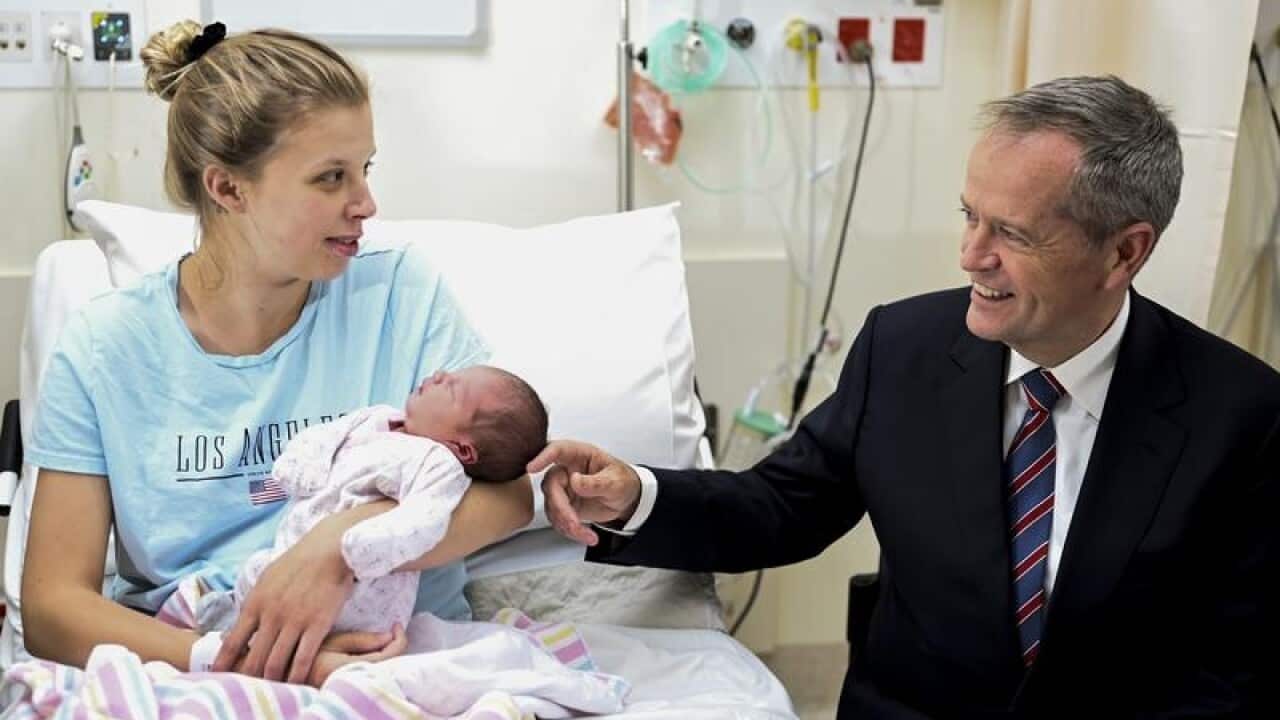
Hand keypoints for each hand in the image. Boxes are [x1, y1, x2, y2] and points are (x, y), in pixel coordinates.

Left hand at [214, 513, 355, 682]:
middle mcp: (271, 615)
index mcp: (255, 602)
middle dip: (249, 678)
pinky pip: (302, 659)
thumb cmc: (300, 561)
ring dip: (272, 681)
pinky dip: (296, 676)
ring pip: (275, 663)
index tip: (219, 676)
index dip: (224, 663)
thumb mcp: (268, 578)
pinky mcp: (317, 625)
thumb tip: (243, 623)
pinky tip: (296, 685)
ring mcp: (294, 621)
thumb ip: (255, 603)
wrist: (331, 548)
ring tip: (273, 689)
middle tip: (250, 688)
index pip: (232, 641)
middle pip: (253, 658)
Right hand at [307, 624, 407, 687]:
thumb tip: (389, 637)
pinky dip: (383, 665)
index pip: (387, 656)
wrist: (291, 676)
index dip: (399, 639)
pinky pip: (377, 678)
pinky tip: (378, 655)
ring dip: (390, 657)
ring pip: (385, 674)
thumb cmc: (309, 656)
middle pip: (391, 667)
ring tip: (386, 642)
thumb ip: (361, 640)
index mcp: (349, 668)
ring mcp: (356, 690)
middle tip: (394, 632)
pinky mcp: (354, 692)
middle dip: (396, 648)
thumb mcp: (333, 641)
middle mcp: (355, 683)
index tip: (397, 625)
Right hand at [527, 440, 640, 546]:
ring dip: (566, 523)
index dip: (543, 457)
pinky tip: (586, 535)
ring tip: (586, 534)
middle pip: (551, 485)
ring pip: (552, 506)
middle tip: (574, 523)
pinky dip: (571, 531)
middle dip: (560, 508)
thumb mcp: (616, 482)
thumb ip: (597, 482)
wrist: (627, 500)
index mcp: (580, 455)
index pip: (558, 450)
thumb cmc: (622, 481)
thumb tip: (575, 481)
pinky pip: (559, 519)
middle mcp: (567, 469)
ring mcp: (564, 488)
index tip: (532, 468)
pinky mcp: (564, 505)